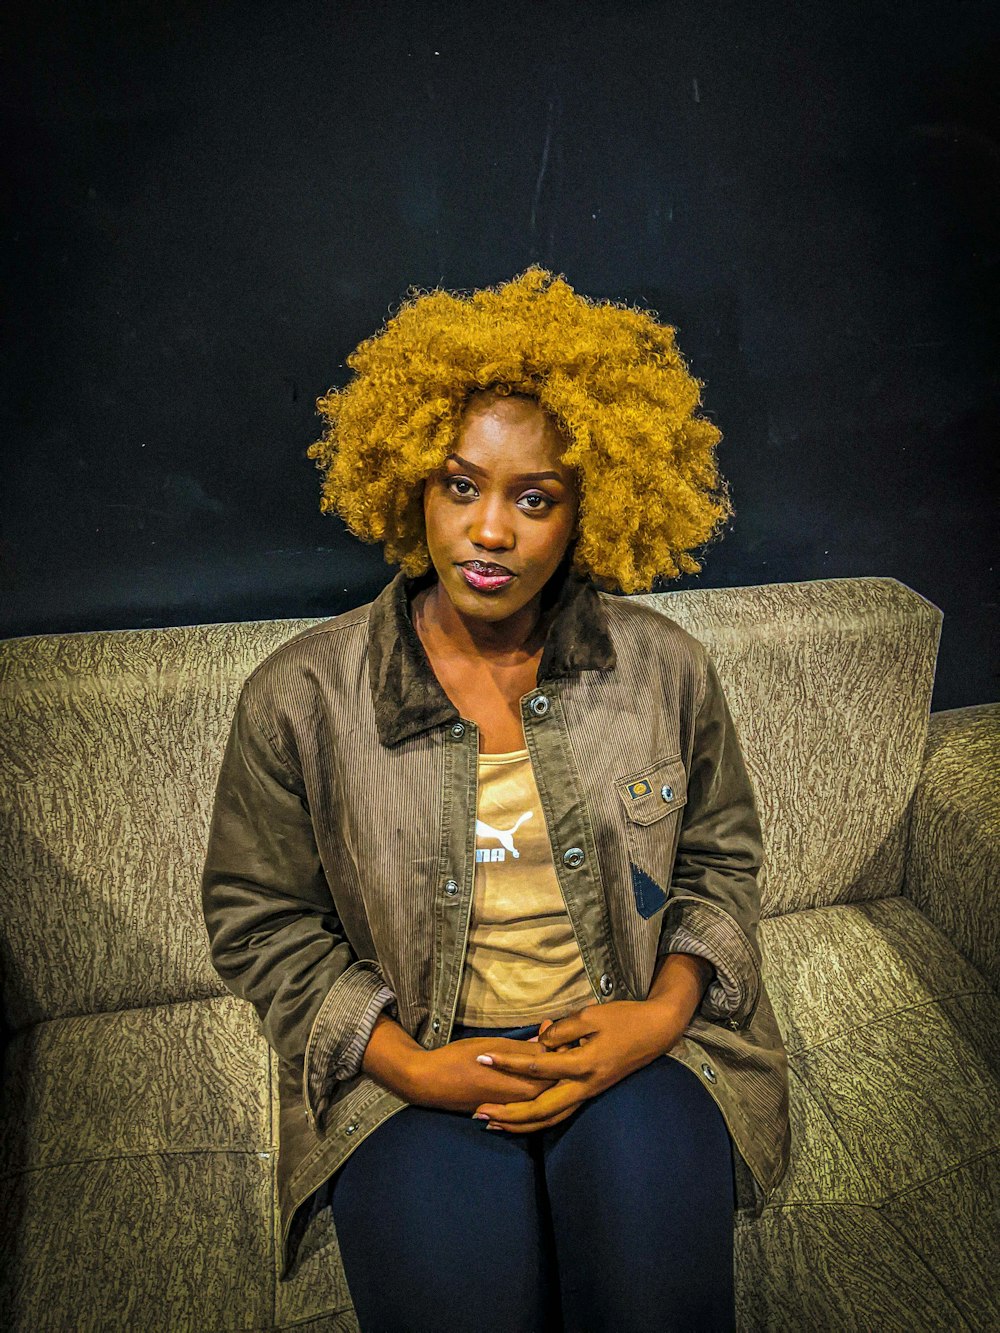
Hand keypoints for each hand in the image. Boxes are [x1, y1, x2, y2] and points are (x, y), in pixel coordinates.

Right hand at [406, 1035, 559, 1113]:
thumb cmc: (462, 1059)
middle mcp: (525, 1104)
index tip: (558, 1030)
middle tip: (553, 1037)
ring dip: (545, 1071)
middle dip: (557, 1060)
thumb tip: (549, 1035)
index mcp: (527, 1087)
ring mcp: (514, 1110)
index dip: (564, 1047)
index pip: (559, 1069)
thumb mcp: (497, 1047)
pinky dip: (532, 1081)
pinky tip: (526, 1065)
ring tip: (540, 1047)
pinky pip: (528, 1097)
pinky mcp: (504, 1110)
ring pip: (542, 1091)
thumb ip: (528, 1047)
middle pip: (554, 1082)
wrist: (431, 1082)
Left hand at [471, 999, 686, 1132]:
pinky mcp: (589, 1093)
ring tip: (493, 1124)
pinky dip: (537, 1119)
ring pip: (550, 1119)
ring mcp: (588, 1093)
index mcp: (583, 1064)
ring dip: (520, 1124)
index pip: (537, 1066)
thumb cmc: (623, 1019)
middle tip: (479, 1114)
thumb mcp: (591, 1015)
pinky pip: (559, 1113)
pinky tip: (520, 1120)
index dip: (508, 1062)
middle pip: (540, 1110)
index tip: (483, 1057)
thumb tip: (538, 1043)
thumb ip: (561, 1029)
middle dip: (508, 1114)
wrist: (655, 1032)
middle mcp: (584, 1086)